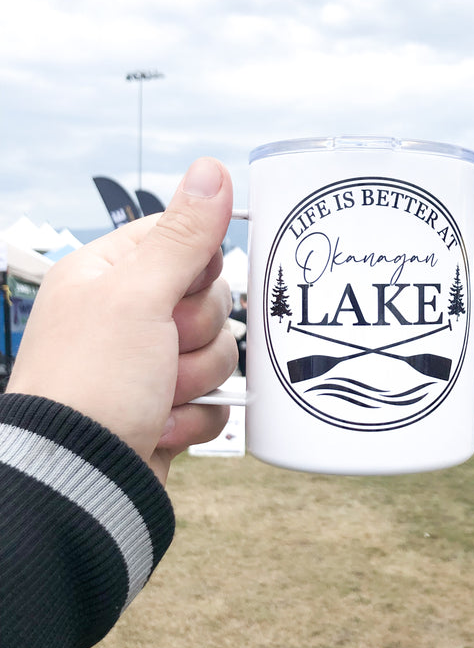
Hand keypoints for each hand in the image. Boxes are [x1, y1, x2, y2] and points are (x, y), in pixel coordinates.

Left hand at [8, 158, 237, 483]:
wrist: (80, 478)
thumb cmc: (91, 383)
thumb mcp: (139, 295)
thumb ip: (183, 235)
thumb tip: (211, 169)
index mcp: (108, 275)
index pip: (181, 241)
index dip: (196, 266)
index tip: (182, 287)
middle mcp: (126, 315)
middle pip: (209, 298)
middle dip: (197, 332)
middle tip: (162, 347)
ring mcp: (146, 364)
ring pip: (219, 349)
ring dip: (196, 377)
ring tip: (156, 394)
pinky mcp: (167, 405)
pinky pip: (216, 397)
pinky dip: (196, 414)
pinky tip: (160, 424)